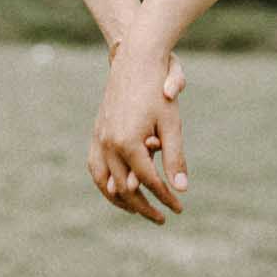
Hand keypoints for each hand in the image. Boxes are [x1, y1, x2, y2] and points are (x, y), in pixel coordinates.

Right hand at [87, 42, 189, 223]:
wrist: (135, 58)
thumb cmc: (158, 89)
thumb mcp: (172, 123)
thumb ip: (175, 158)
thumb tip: (181, 189)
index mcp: (128, 143)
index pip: (149, 181)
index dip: (165, 197)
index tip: (179, 208)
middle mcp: (109, 143)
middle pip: (125, 188)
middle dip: (144, 205)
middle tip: (162, 217)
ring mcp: (99, 138)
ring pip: (104, 181)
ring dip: (121, 200)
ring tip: (138, 210)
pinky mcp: (96, 131)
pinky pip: (95, 166)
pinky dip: (105, 183)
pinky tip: (117, 189)